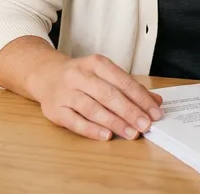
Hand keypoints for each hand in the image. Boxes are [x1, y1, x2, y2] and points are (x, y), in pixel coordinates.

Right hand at [25, 52, 164, 140]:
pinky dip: (91, 129)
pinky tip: (106, 136)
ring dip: (114, 123)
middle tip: (146, 125)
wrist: (44, 73)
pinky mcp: (54, 109)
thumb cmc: (81, 76)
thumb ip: (129, 87)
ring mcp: (65, 92)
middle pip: (109, 95)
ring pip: (93, 108)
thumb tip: (155, 102)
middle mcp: (79, 76)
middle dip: (130, 111)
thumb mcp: (104, 73)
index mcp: (96, 63)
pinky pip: (75, 121)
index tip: (155, 112)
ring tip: (131, 133)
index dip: (140, 98)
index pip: (123, 81)